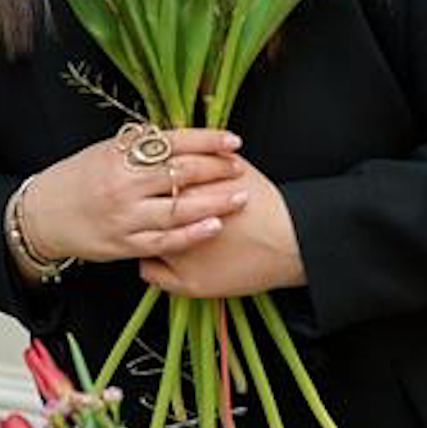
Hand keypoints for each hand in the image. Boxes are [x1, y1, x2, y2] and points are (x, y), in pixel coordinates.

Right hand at [24, 128, 247, 265]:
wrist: (42, 216)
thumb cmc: (76, 179)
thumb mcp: (102, 152)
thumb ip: (138, 145)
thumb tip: (176, 134)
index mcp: (119, 155)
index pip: (172, 142)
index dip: (207, 140)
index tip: (233, 140)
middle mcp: (123, 184)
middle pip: (181, 173)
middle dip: (217, 169)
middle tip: (240, 168)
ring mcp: (125, 216)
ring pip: (178, 208)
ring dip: (215, 203)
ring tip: (240, 197)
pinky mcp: (124, 244)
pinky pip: (165, 240)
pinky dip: (192, 234)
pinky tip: (215, 227)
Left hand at [138, 155, 303, 295]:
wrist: (291, 240)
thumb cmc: (263, 203)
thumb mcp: (231, 168)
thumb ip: (200, 156)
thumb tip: (178, 144)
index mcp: (181, 191)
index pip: (143, 182)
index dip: (143, 180)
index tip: (146, 182)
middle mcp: (172, 223)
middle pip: (136, 211)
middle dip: (136, 206)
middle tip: (141, 203)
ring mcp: (177, 256)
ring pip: (138, 241)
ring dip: (139, 233)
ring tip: (146, 226)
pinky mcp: (186, 283)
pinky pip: (149, 271)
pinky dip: (151, 264)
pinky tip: (161, 255)